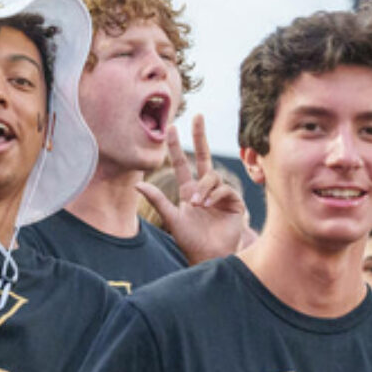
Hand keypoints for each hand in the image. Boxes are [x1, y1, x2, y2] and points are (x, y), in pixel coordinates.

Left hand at [136, 116, 246, 263]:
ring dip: (203, 188)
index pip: (182, 163)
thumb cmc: (190, 241)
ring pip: (212, 176)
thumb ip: (157, 201)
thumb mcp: (171, 219)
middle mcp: (205, 189)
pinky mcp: (234, 202)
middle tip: (198, 116)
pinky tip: (207, 206)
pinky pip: (224, 188)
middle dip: (200, 136)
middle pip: (204, 156)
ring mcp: (221, 194)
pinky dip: (214, 195)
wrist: (209, 256)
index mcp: (189, 191)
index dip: (177, 146)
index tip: (171, 128)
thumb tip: (137, 185)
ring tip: (196, 204)